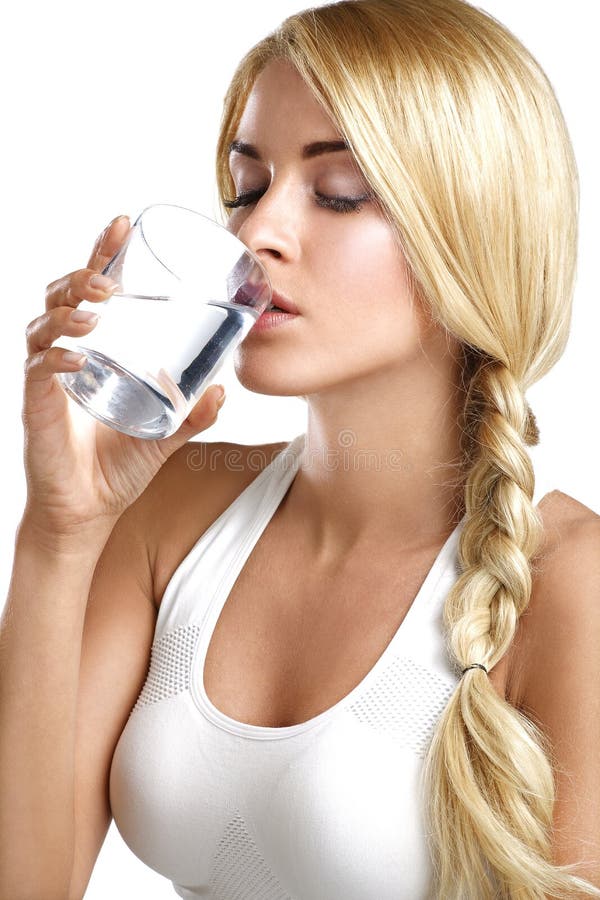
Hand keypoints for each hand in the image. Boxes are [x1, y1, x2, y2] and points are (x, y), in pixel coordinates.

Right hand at [21, 215, 225, 538]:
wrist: (88, 512)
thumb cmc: (117, 469)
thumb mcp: (165, 435)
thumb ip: (193, 414)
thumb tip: (223, 390)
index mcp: (93, 352)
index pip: (91, 293)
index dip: (101, 256)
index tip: (121, 224)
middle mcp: (64, 357)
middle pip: (60, 297)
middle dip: (80, 275)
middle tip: (106, 274)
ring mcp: (48, 381)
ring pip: (43, 325)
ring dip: (68, 310)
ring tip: (95, 307)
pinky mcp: (37, 408)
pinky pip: (40, 372)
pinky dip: (58, 358)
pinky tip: (79, 355)